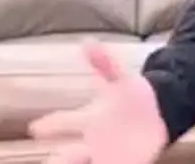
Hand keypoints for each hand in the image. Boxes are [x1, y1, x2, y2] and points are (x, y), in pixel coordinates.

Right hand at [28, 40, 167, 163]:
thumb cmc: (132, 96)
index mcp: (89, 120)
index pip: (63, 122)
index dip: (49, 125)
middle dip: (61, 159)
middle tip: (60, 156)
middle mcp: (94, 141)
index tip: (34, 128)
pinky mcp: (128, 162)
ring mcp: (108, 154)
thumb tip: (88, 42)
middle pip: (66, 157)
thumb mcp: (119, 79)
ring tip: (82, 156)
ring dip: (78, 162)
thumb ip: (104, 62)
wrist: (159, 110)